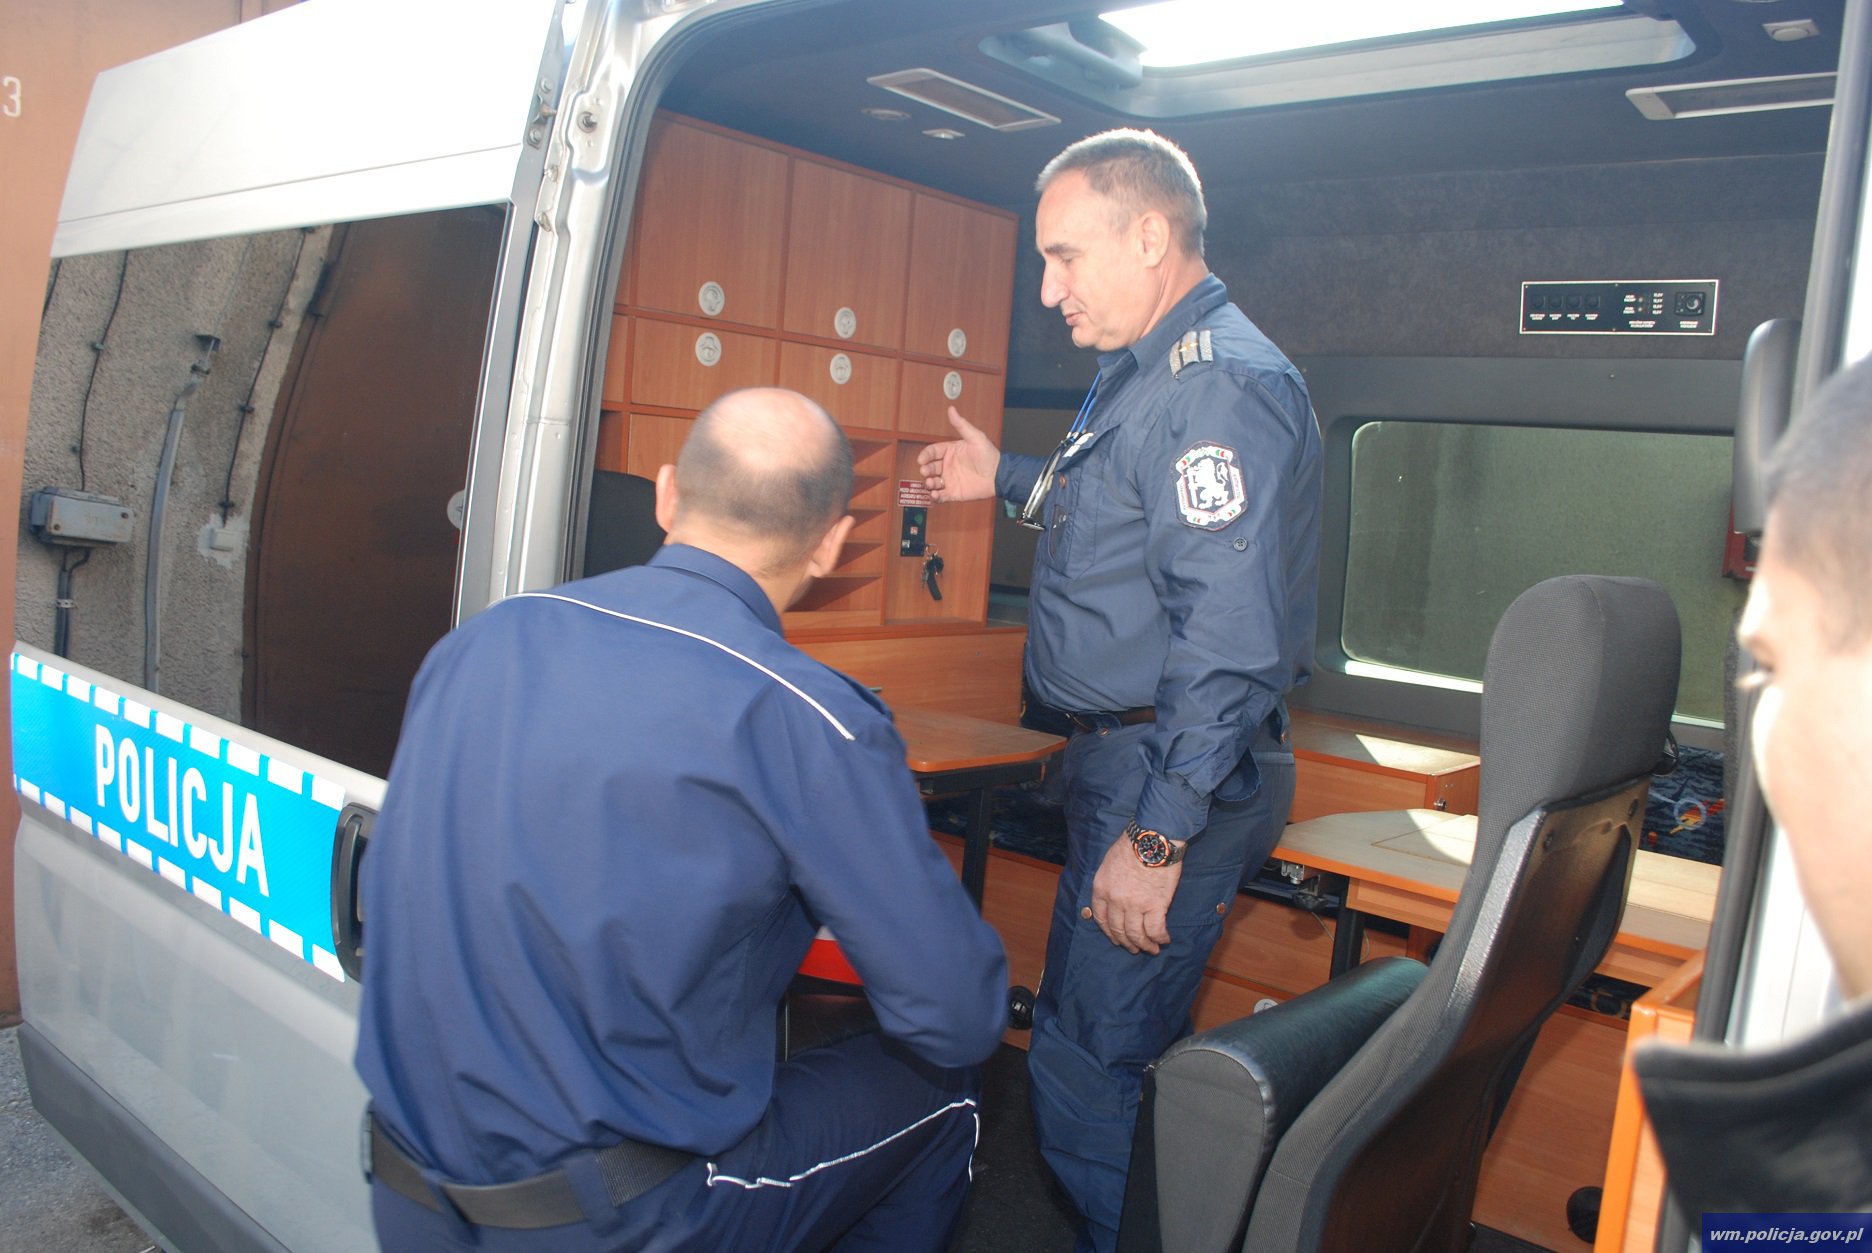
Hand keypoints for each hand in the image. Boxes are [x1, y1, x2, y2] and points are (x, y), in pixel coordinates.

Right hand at [916, 408, 1000, 501]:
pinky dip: (935, 497)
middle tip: (925, 471)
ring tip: (931, 483)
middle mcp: (949, 465)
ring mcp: (950, 479)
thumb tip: (952, 409)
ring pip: (932, 482)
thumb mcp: (975, 437)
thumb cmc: (989, 455)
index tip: (922, 459)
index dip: (925, 455)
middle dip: (925, 469)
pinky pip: (941, 496)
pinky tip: (935, 495)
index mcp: (951, 451)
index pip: (933, 451)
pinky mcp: (954, 493)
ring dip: (928, 483)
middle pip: (930, 467)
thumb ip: (961, 425)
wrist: (999, 475)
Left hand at [1087, 833, 1180, 953]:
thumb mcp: (1109, 862)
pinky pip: (1156, 930)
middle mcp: (1115, 900)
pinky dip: (1160, 938)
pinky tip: (1164, 940)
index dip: (1109, 932)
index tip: (1116, 938)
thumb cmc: (1133, 844)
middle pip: (1118, 930)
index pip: (1101, 918)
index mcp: (1101, 889)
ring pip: (1136, 935)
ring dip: (1144, 945)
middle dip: (1126, 943)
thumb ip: (1109, 883)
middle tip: (1134, 949)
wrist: (1153, 838)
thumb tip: (1114, 896)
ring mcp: (1135, 905)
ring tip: (1151, 950)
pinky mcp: (1156, 905)